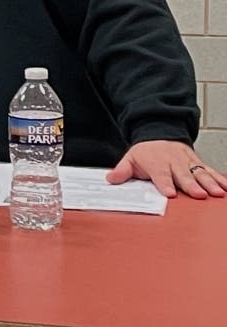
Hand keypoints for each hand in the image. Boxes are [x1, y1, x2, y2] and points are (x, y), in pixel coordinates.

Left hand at [107, 140, 226, 198]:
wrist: (159, 132)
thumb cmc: (146, 152)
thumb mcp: (130, 158)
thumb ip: (122, 170)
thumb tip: (111, 179)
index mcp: (156, 162)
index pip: (160, 175)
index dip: (165, 184)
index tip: (171, 193)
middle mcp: (173, 161)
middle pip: (183, 174)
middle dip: (191, 185)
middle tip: (199, 194)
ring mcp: (187, 161)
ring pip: (199, 172)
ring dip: (209, 182)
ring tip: (216, 192)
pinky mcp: (197, 162)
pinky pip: (209, 170)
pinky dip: (218, 178)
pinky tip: (225, 187)